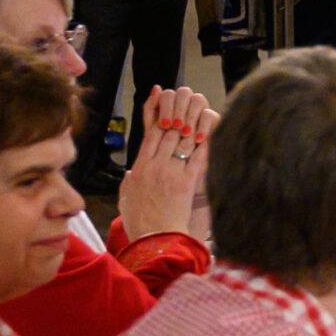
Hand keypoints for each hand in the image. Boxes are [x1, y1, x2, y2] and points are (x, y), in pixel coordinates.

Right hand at [116, 88, 205, 240]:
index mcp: (139, 168)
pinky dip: (204, 142)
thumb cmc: (140, 222)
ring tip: (198, 105)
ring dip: (192, 122)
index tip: (161, 95)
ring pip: (182, 140)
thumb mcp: (125, 197)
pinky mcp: (187, 183)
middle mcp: (155, 166)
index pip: (149, 133)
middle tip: (185, 96)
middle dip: (177, 111)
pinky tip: (210, 129)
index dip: (155, 111)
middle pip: (167, 131)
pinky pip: (197, 157)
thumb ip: (128, 181)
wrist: (154, 240)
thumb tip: (131, 173)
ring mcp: (171, 173)